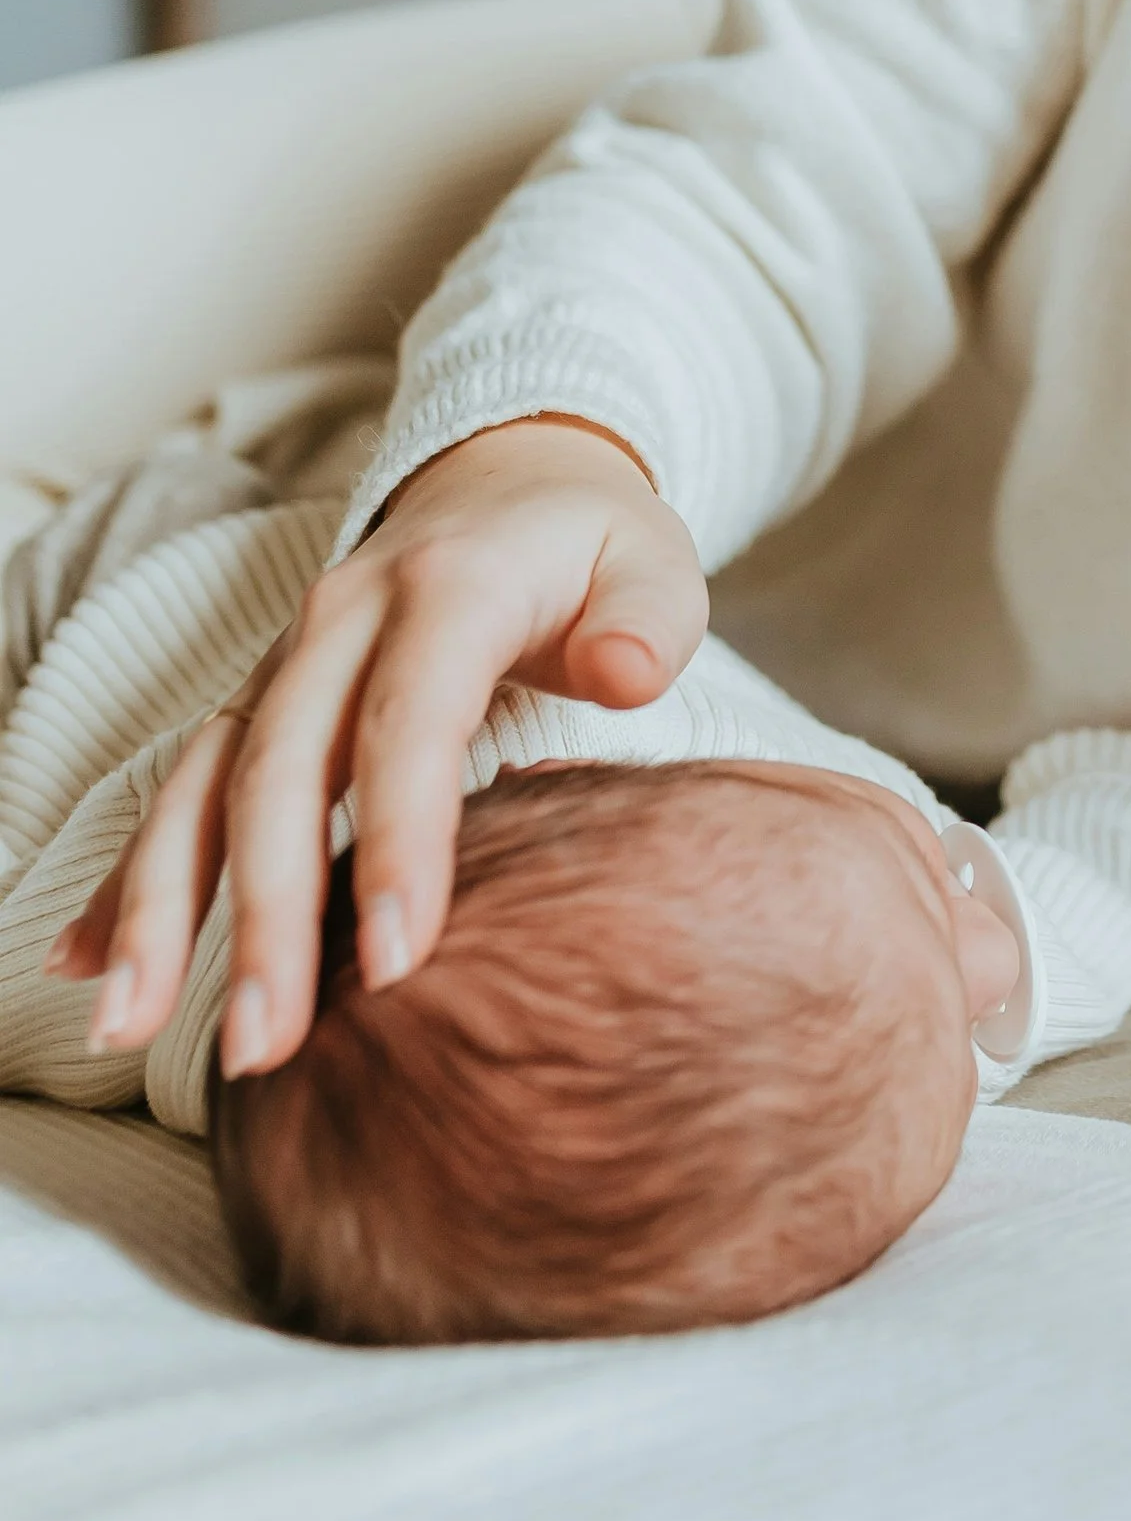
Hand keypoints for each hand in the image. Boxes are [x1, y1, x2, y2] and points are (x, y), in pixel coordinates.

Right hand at [48, 417, 707, 1076]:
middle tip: (263, 1043)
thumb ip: (648, 617)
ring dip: (161, 906)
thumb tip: (628, 672)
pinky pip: (180, 786)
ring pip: (204, 782)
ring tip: (125, 1028)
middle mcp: (342, 619)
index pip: (411, 723)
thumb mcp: (651, 560)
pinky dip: (131, 874)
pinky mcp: (260, 701)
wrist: (508, 478)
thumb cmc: (592, 546)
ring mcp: (287, 661)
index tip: (398, 964)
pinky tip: (88, 963)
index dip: (399, 841)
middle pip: (283, 770)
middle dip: (264, 913)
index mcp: (448, 589)